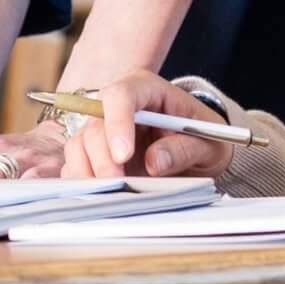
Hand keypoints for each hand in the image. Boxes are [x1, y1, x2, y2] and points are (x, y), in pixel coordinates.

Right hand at [56, 73, 237, 180]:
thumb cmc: (204, 139)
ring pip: (80, 144)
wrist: (198, 150)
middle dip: (103, 158)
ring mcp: (104, 128)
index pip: (121, 95)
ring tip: (111, 194)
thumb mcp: (208, 143)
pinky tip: (101, 194)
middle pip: (95, 124)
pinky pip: (76, 163)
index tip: (122, 154)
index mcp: (146, 89)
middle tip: (118, 184)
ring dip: (89, 171)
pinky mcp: (95, 152)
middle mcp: (118, 105)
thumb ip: (183, 149)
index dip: (117, 122)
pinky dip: (84, 180)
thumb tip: (154, 162)